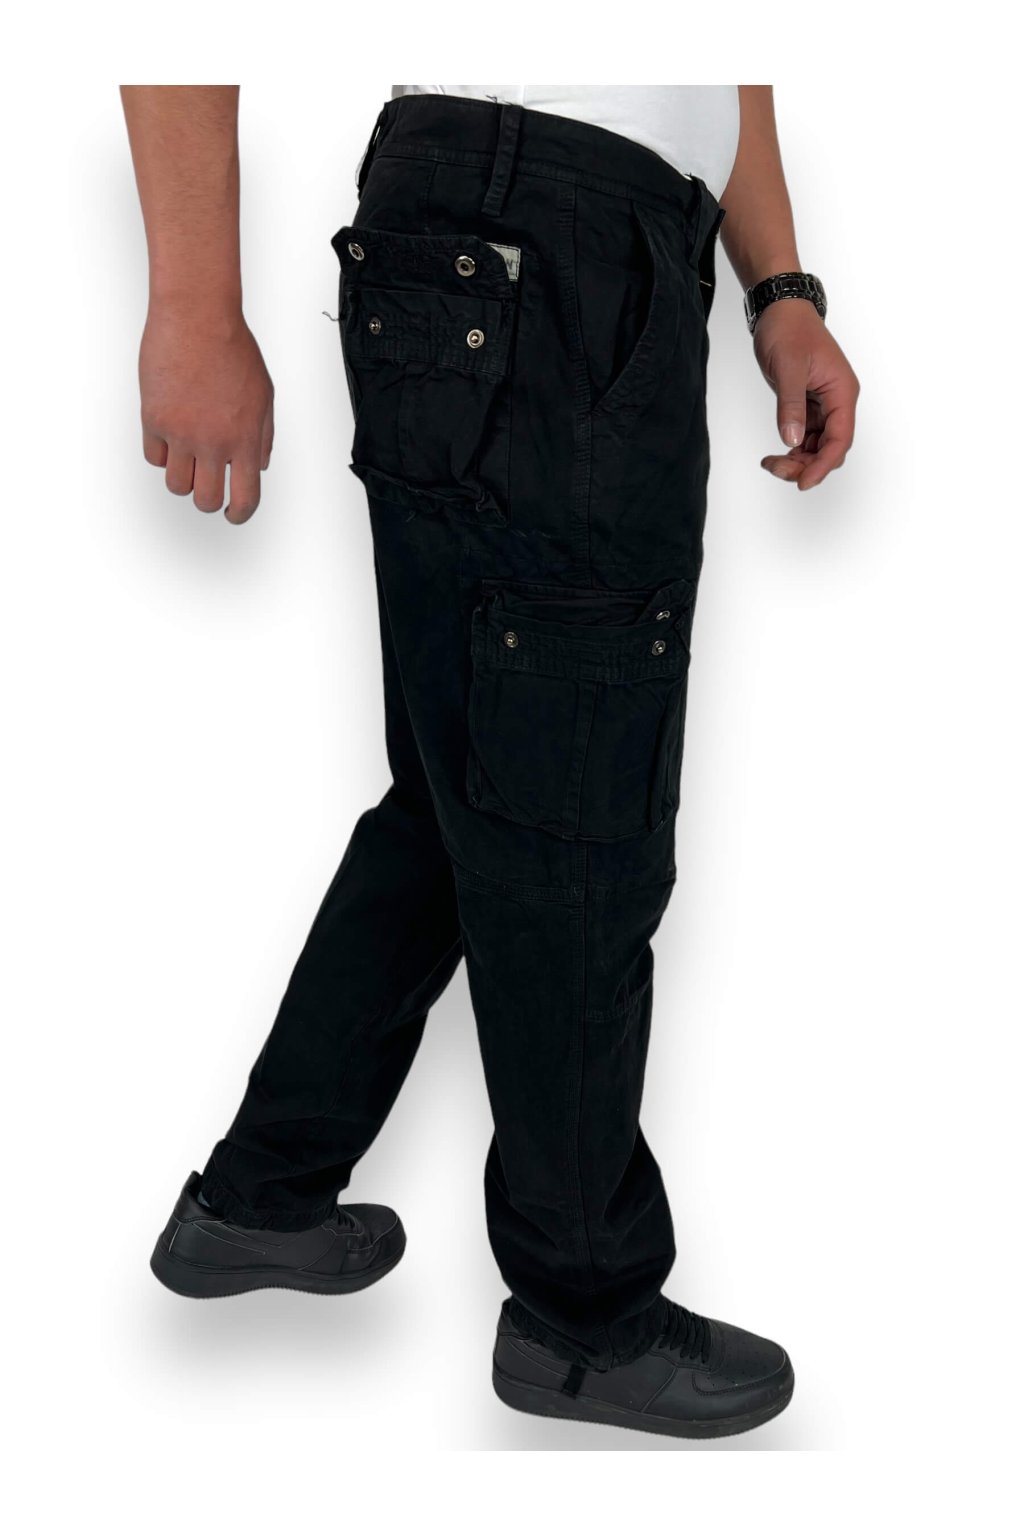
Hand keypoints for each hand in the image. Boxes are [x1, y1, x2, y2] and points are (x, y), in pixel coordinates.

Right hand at [137, 304, 274, 522]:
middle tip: (208, 486)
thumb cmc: (232, 348)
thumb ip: (263, 436)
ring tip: (189, 457)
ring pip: (176, 485)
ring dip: (184, 478)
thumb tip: (259, 466)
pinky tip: (171, 436)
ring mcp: (181, 434)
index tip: (233, 514)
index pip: (245, 498)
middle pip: (206, 501)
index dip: (239, 513)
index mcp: (245, 440)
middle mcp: (213, 443)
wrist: (197, 318)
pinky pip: (154, 457)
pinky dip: (163, 453)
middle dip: (208, 499)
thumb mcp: (264, 395)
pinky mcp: (154, 419)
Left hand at [754, 301, 858, 490]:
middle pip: (831, 448)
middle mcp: (837, 401)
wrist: (779, 310)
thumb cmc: (788, 330)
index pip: (840, 439)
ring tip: (770, 462)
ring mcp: (824, 405)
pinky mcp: (808, 405)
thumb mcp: (788, 368)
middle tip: (775, 468)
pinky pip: (807, 437)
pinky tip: (775, 453)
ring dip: (798, 460)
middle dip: (807, 465)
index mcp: (842, 392)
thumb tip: (793, 440)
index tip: (803, 482)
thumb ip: (791, 406)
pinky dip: (793, 449)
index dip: (823, 464)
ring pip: (818, 446)